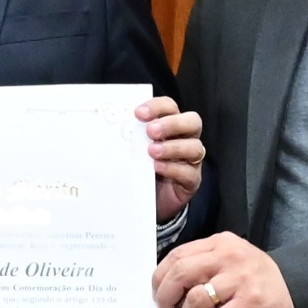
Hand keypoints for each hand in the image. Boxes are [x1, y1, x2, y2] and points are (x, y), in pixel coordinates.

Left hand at [138, 97, 204, 222]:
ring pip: (195, 147)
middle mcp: (185, 139)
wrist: (146, 200)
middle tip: (151, 131)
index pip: (170, 107)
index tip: (139, 113)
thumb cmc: (141, 169)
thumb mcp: (134, 149)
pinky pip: (189, 172)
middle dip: (172, 124)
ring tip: (152, 152)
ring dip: (173, 147)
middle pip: (192, 122)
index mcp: (171, 125)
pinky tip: (158, 168)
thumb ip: (131, 136)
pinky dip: (173, 169)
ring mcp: (191, 160)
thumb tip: (113, 124)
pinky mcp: (192, 180)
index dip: (157, 107)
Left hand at [153, 233, 295, 307]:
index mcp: (220, 242)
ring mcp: (240, 280)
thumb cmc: (257, 277)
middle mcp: (229, 257)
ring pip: (196, 299)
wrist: (297, 290)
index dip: (160, 277)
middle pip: (181, 273)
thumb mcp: (231, 259)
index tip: (157, 294)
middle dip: (166, 297)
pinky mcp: (250, 303)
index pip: (178, 255)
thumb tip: (169, 288)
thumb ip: (203, 265)